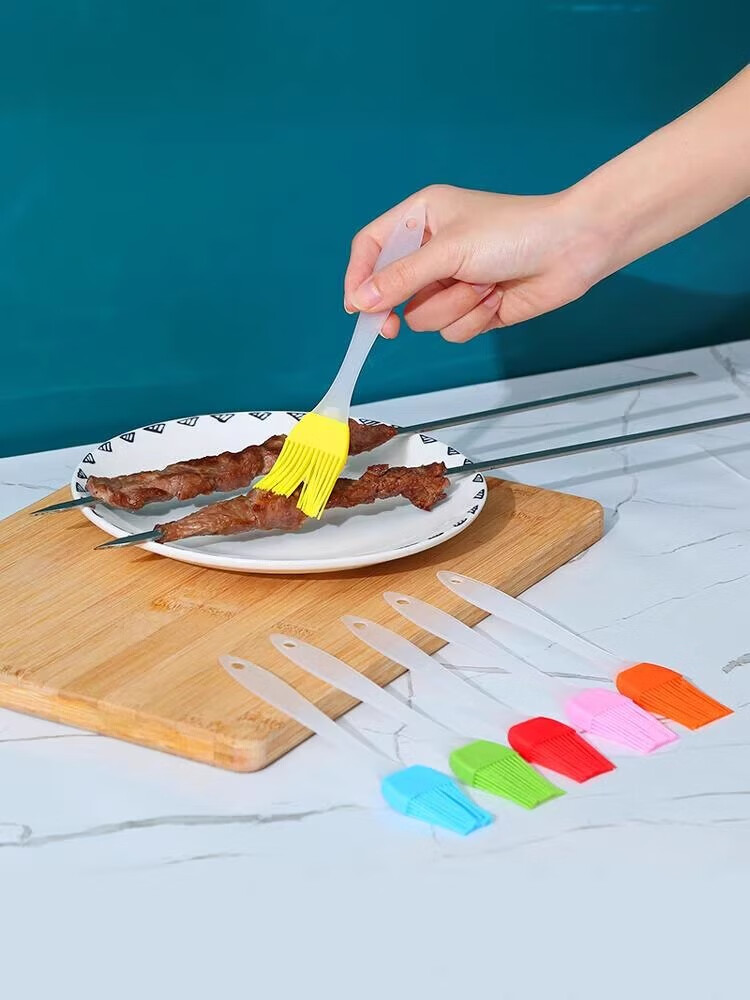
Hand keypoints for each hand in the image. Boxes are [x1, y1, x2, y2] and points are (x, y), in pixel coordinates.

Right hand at [343, 184, 601, 341]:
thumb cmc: (513, 232)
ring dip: (453, 307)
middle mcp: (433, 251)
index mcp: (421, 218)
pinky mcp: (473, 309)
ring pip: (423, 317)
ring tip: (483, 285)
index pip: (372, 248)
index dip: (358, 277)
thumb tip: (359, 301)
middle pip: (392, 291)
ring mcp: (453, 282)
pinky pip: (452, 330)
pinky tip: (497, 298)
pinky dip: (473, 319)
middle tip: (390, 328)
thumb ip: (400, 278)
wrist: (571, 249)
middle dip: (403, 306)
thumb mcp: (449, 250)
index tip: (354, 307)